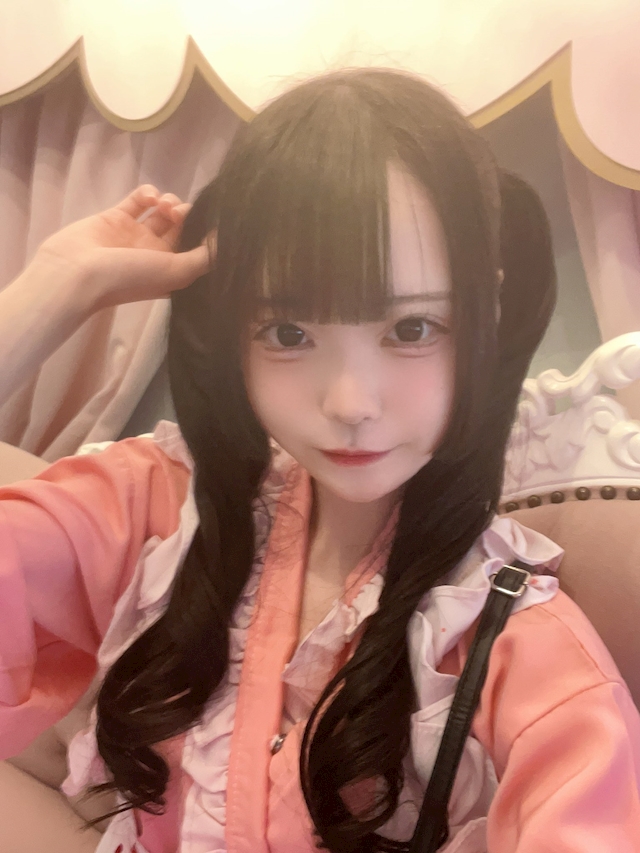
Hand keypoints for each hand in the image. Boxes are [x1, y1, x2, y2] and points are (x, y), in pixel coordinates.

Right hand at [34, 185, 212, 311]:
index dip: (206, 234)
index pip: (197, 249)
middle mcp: (155, 255)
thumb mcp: (177, 273)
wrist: (76, 272)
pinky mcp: (116, 217)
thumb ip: (204, 257)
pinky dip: (148, 194)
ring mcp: (135, 235)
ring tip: (165, 205)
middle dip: (188, 215)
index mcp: (171, 272)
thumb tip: (226, 242)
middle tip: (182, 212)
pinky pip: (139, 200)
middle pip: (182, 228)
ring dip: (170, 203)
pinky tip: (151, 196)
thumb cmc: (130, 278)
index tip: (213, 219)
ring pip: (162, 212)